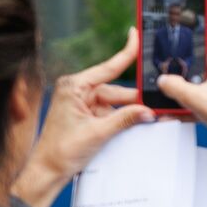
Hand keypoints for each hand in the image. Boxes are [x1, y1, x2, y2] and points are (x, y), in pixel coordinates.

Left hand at [14, 28, 153, 206]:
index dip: (126, 52)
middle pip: (116, 89)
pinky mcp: (86, 116)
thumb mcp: (98, 133)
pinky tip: (135, 125)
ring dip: (130, 112)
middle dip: (136, 99)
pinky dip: (123, 119)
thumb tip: (148, 111)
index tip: (136, 34)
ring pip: (116, 103)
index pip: (108, 67)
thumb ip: (124, 118)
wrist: (47, 172)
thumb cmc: (61, 151)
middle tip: (159, 105)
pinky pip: (110, 113)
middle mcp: (78, 91)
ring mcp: (82, 104)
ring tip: (149, 119)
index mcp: (74, 86)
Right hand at [156, 12, 206, 186]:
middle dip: (193, 43)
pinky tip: (189, 96)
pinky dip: (201, 84)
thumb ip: (175, 87)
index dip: (205, 12)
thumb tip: (163, 80)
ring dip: (195, 67)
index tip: (192, 6)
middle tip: (175, 43)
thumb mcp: (196, 100)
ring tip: (178, 72)